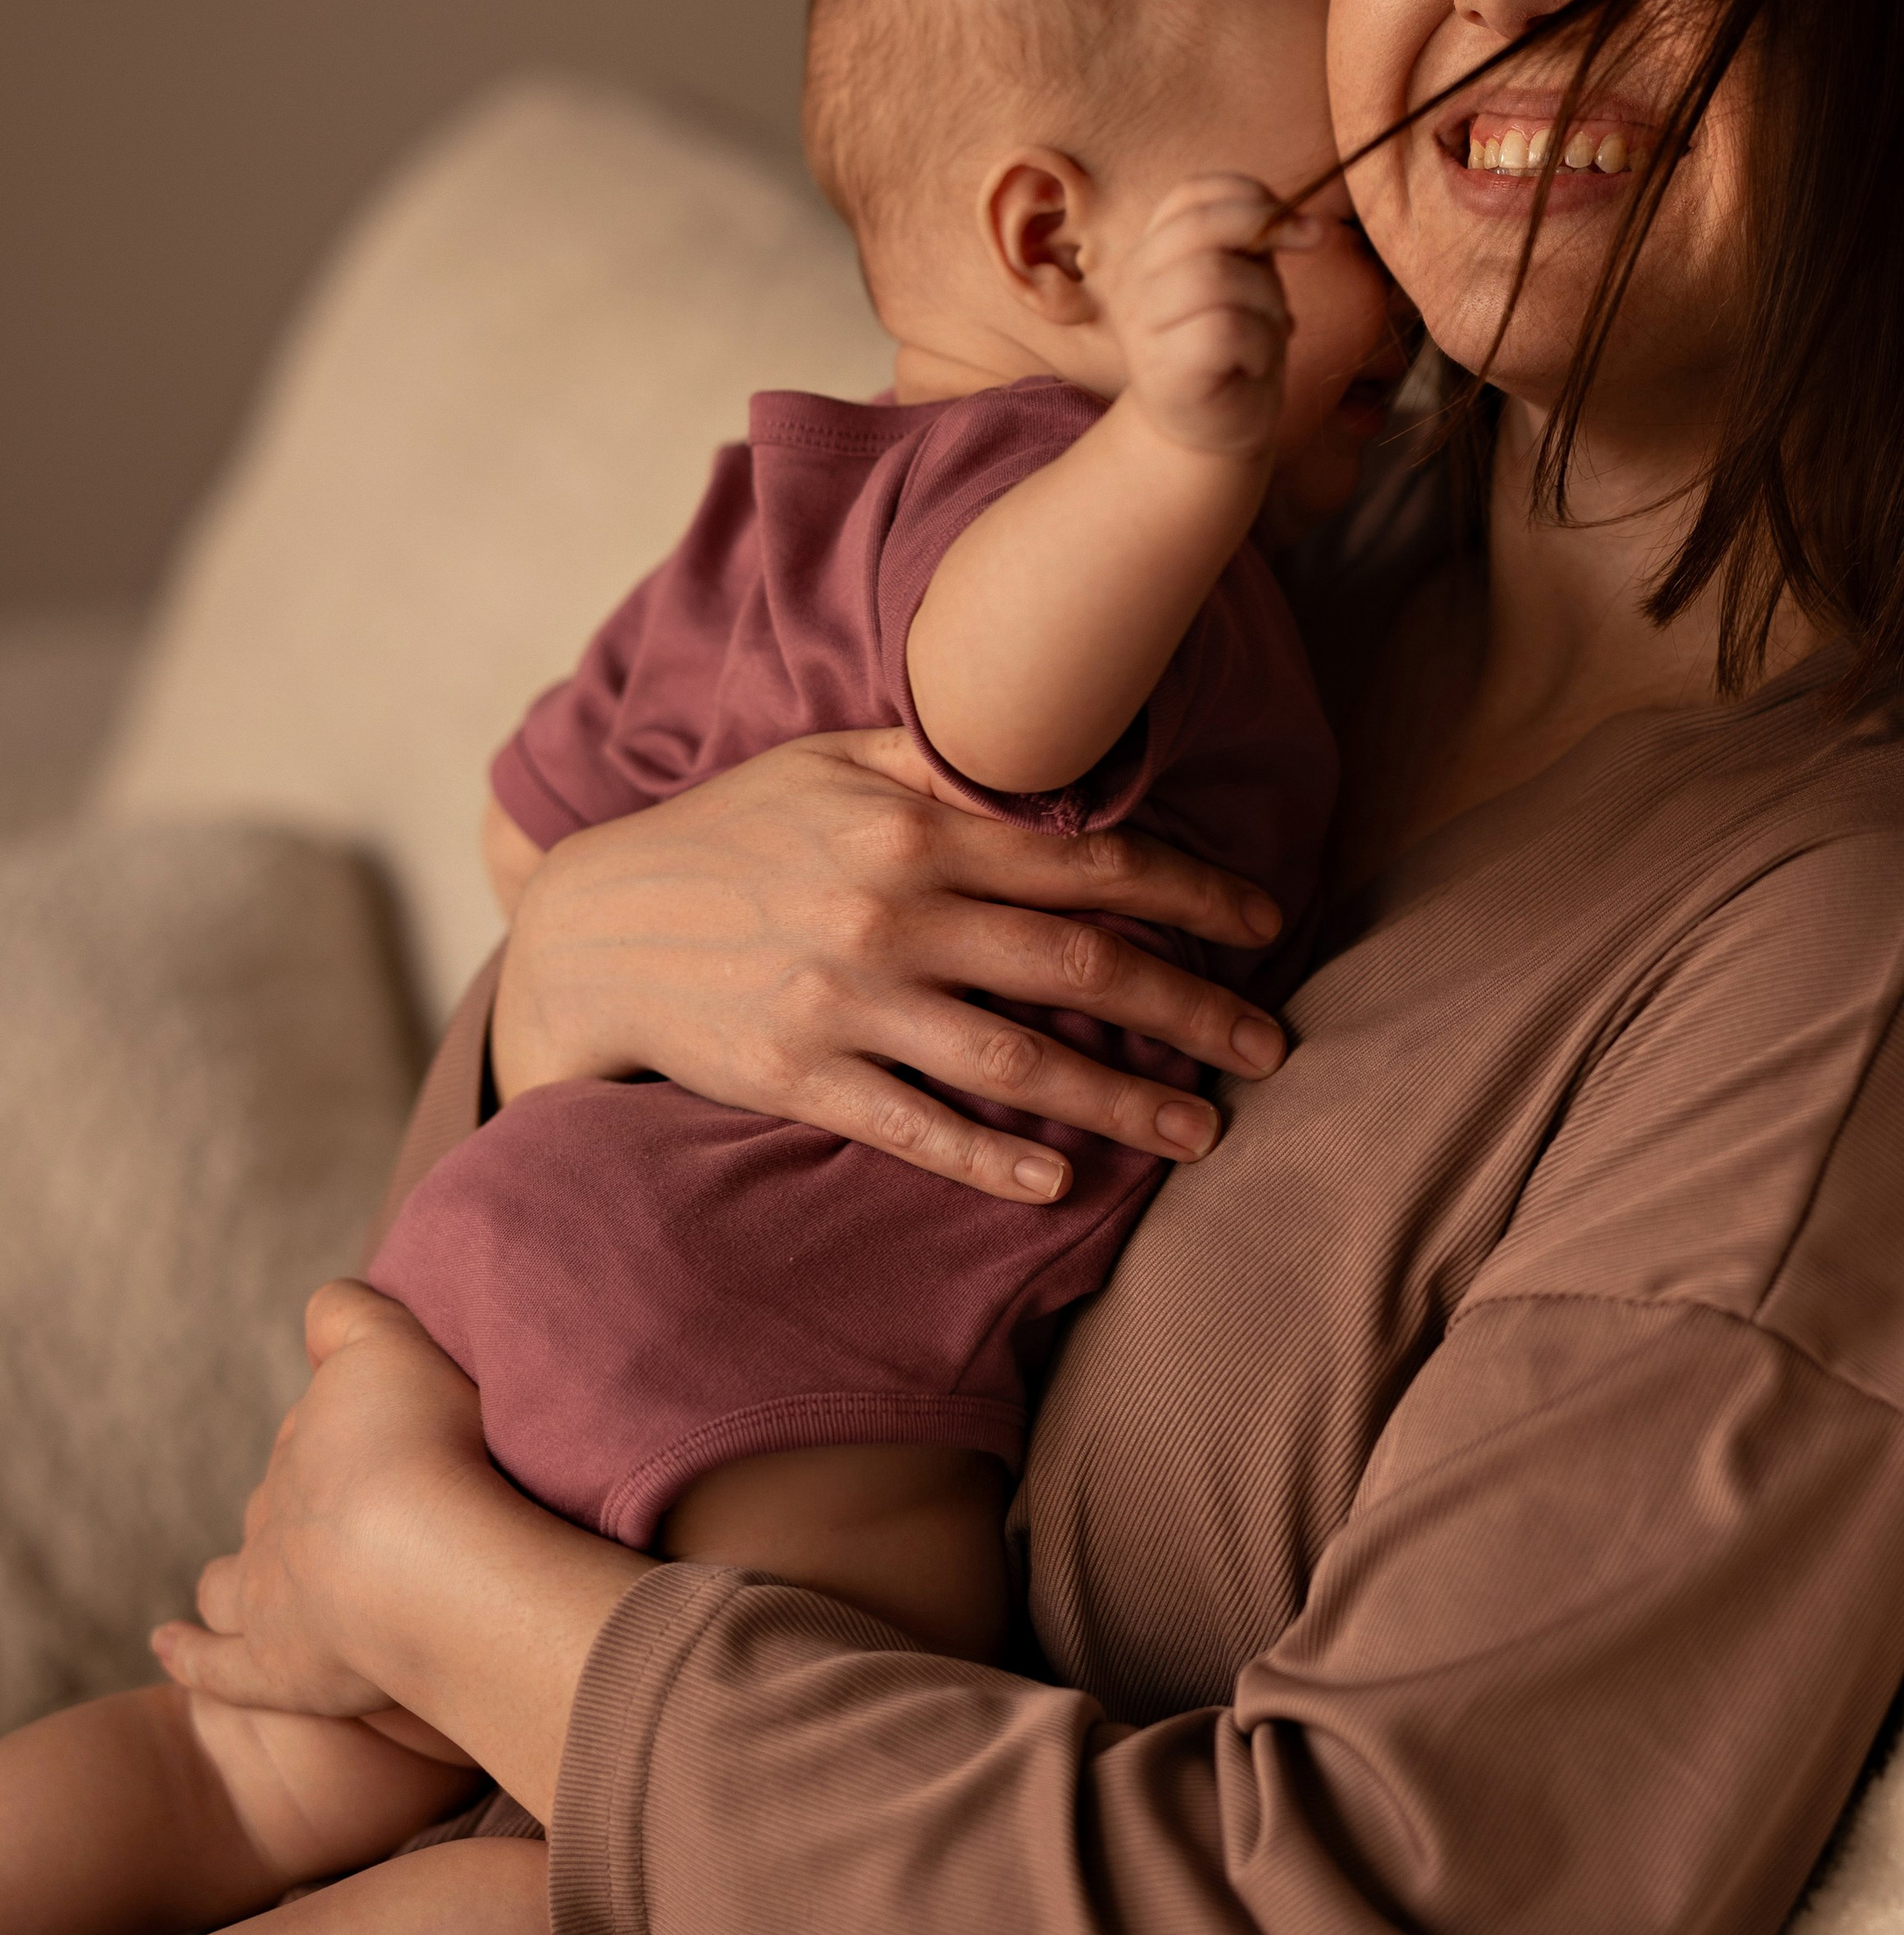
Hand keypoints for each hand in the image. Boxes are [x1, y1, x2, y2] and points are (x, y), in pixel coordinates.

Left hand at [151, 1281, 495, 1726]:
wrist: (420, 1557)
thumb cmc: (419, 1445)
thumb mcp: (390, 1346)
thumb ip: (347, 1318)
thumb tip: (320, 1307)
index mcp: (306, 1443)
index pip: (307, 1433)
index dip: (338, 1435)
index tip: (372, 1440)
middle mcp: (276, 1515)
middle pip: (271, 1506)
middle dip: (291, 1510)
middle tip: (337, 1520)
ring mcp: (268, 1596)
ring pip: (226, 1586)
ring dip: (224, 1583)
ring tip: (222, 1588)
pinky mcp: (276, 1671)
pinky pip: (216, 1667)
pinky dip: (189, 1656)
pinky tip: (168, 1645)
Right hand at [492, 727, 1289, 1202]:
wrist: (600, 927)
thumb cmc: (732, 833)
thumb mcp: (829, 760)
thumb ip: (940, 755)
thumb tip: (1052, 749)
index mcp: (914, 824)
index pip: (1087, 860)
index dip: (1192, 891)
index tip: (1266, 921)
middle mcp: (893, 912)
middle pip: (1080, 967)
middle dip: (1192, 1010)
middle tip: (1272, 1048)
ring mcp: (847, 1002)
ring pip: (1019, 1062)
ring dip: (1122, 1102)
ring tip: (1200, 1132)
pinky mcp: (801, 1078)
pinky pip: (919, 1128)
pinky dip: (994, 1160)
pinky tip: (1063, 1185)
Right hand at [1105, 172, 1322, 461]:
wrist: (1212, 432)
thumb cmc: (1235, 350)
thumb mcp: (1248, 279)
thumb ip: (1257, 241)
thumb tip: (1303, 222)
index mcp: (1152, 249)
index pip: (1193, 194)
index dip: (1254, 199)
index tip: (1298, 229)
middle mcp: (1134, 280)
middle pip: (1201, 229)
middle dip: (1264, 244)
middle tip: (1289, 284)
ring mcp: (1141, 327)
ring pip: (1215, 277)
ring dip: (1266, 303)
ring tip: (1267, 334)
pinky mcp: (1161, 370)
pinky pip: (1225, 330)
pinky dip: (1259, 346)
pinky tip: (1252, 366)